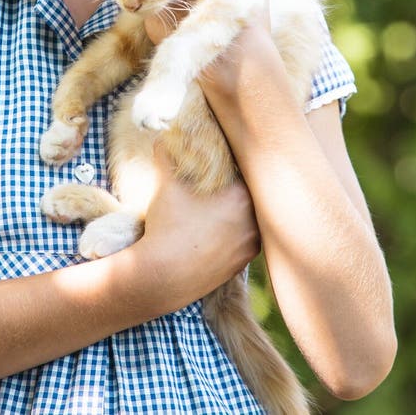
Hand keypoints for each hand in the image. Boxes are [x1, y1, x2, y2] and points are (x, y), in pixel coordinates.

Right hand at [138, 143, 259, 306]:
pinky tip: (217, 230)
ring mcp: (250, 247)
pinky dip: (235, 234)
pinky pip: (244, 241)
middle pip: (254, 196)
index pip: (249, 172)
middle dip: (240, 187)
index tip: (227, 159)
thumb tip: (161, 138)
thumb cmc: (167, 227)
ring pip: (252, 221)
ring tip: (220, 205)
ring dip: (240, 213)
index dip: (239, 163)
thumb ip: (167, 157)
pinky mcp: (241, 267)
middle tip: (224, 181)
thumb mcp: (166, 186)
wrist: (161, 278)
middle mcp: (254, 224)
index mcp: (242, 199)